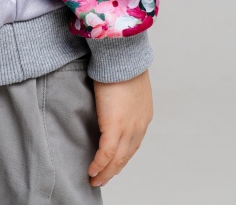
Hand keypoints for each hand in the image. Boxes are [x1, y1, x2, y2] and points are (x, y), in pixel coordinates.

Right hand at [87, 68, 152, 187]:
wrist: (123, 56)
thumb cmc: (122, 62)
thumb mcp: (127, 82)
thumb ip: (122, 94)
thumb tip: (112, 96)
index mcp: (143, 115)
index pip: (133, 143)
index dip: (122, 155)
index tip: (113, 162)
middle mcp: (138, 126)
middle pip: (126, 156)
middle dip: (114, 169)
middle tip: (103, 178)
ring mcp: (128, 129)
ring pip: (117, 160)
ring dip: (106, 172)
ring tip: (96, 180)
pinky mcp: (114, 127)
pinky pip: (106, 154)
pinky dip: (99, 165)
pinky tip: (92, 171)